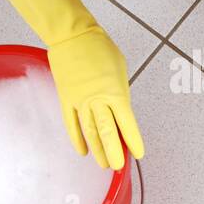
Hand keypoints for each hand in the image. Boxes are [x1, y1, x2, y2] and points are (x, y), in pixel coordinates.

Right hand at [48, 28, 143, 169]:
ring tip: (104, 164)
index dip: (133, 140)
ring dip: (97, 150)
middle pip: (107, 132)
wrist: (72, 36)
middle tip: (118, 166)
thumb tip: (120, 109)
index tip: (138, 153)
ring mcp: (79, 101)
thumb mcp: (120, 69)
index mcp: (115, 92)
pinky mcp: (66, 99)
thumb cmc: (99, 48)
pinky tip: (83, 151)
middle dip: (113, 152)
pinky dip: (77, 139)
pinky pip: (71, 124)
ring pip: (89, 132)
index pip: (127, 123)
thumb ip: (120, 92)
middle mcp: (97, 100)